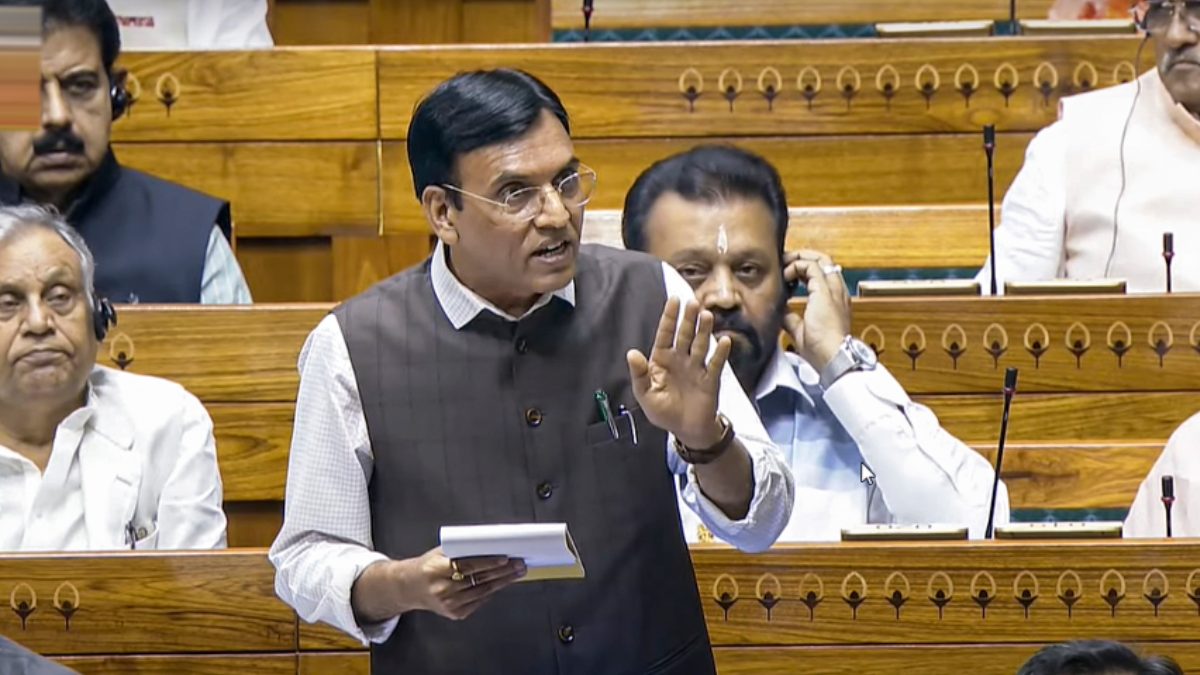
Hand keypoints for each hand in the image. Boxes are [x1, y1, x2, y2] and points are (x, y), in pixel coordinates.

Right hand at [393, 547, 525, 620]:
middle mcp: (443, 589)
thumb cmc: (429, 566)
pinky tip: (502, 583)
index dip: (488, 562)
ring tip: (517, 572)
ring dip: (503, 581)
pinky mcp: (455, 613)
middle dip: (503, 571)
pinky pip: (479, 601)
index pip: (468, 565)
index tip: (505, 557)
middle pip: (480, 579)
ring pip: (483, 591)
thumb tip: (492, 544)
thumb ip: (463, 550)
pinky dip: (491, 591)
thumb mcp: (440, 552)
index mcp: (437, 569)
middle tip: (519, 564)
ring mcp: (449, 604)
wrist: (411, 587)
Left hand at [627, 297, 730, 448]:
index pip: (665, 334)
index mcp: (662, 360)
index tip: (674, 300)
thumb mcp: (645, 394)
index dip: (669, 318)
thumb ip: (639, 374)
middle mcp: (680, 359)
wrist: (686, 429)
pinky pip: (715, 364)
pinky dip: (720, 353)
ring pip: (700, 345)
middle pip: (684, 335)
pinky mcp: (710, 380)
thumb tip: (632, 353)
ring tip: (706, 315)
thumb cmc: (664, 411)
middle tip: (692, 302)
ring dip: (703, 330)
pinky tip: (724, 340)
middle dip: (688, 319)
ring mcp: (696, 368)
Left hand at [782, 250, 851, 370]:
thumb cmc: (822, 351)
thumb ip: (791, 318)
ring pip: (821, 258)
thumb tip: (780, 311)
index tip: (788, 275)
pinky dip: (796, 266)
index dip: (804, 270)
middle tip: (785, 261)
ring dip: (800, 257)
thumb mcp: (801, 330)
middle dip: (803, 257)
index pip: (823, 274)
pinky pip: (811, 266)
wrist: (833, 357)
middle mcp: (838, 292)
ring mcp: (834, 290)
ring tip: (784, 262)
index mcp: (835, 300)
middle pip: (824, 261)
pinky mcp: (825, 291)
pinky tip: (785, 276)